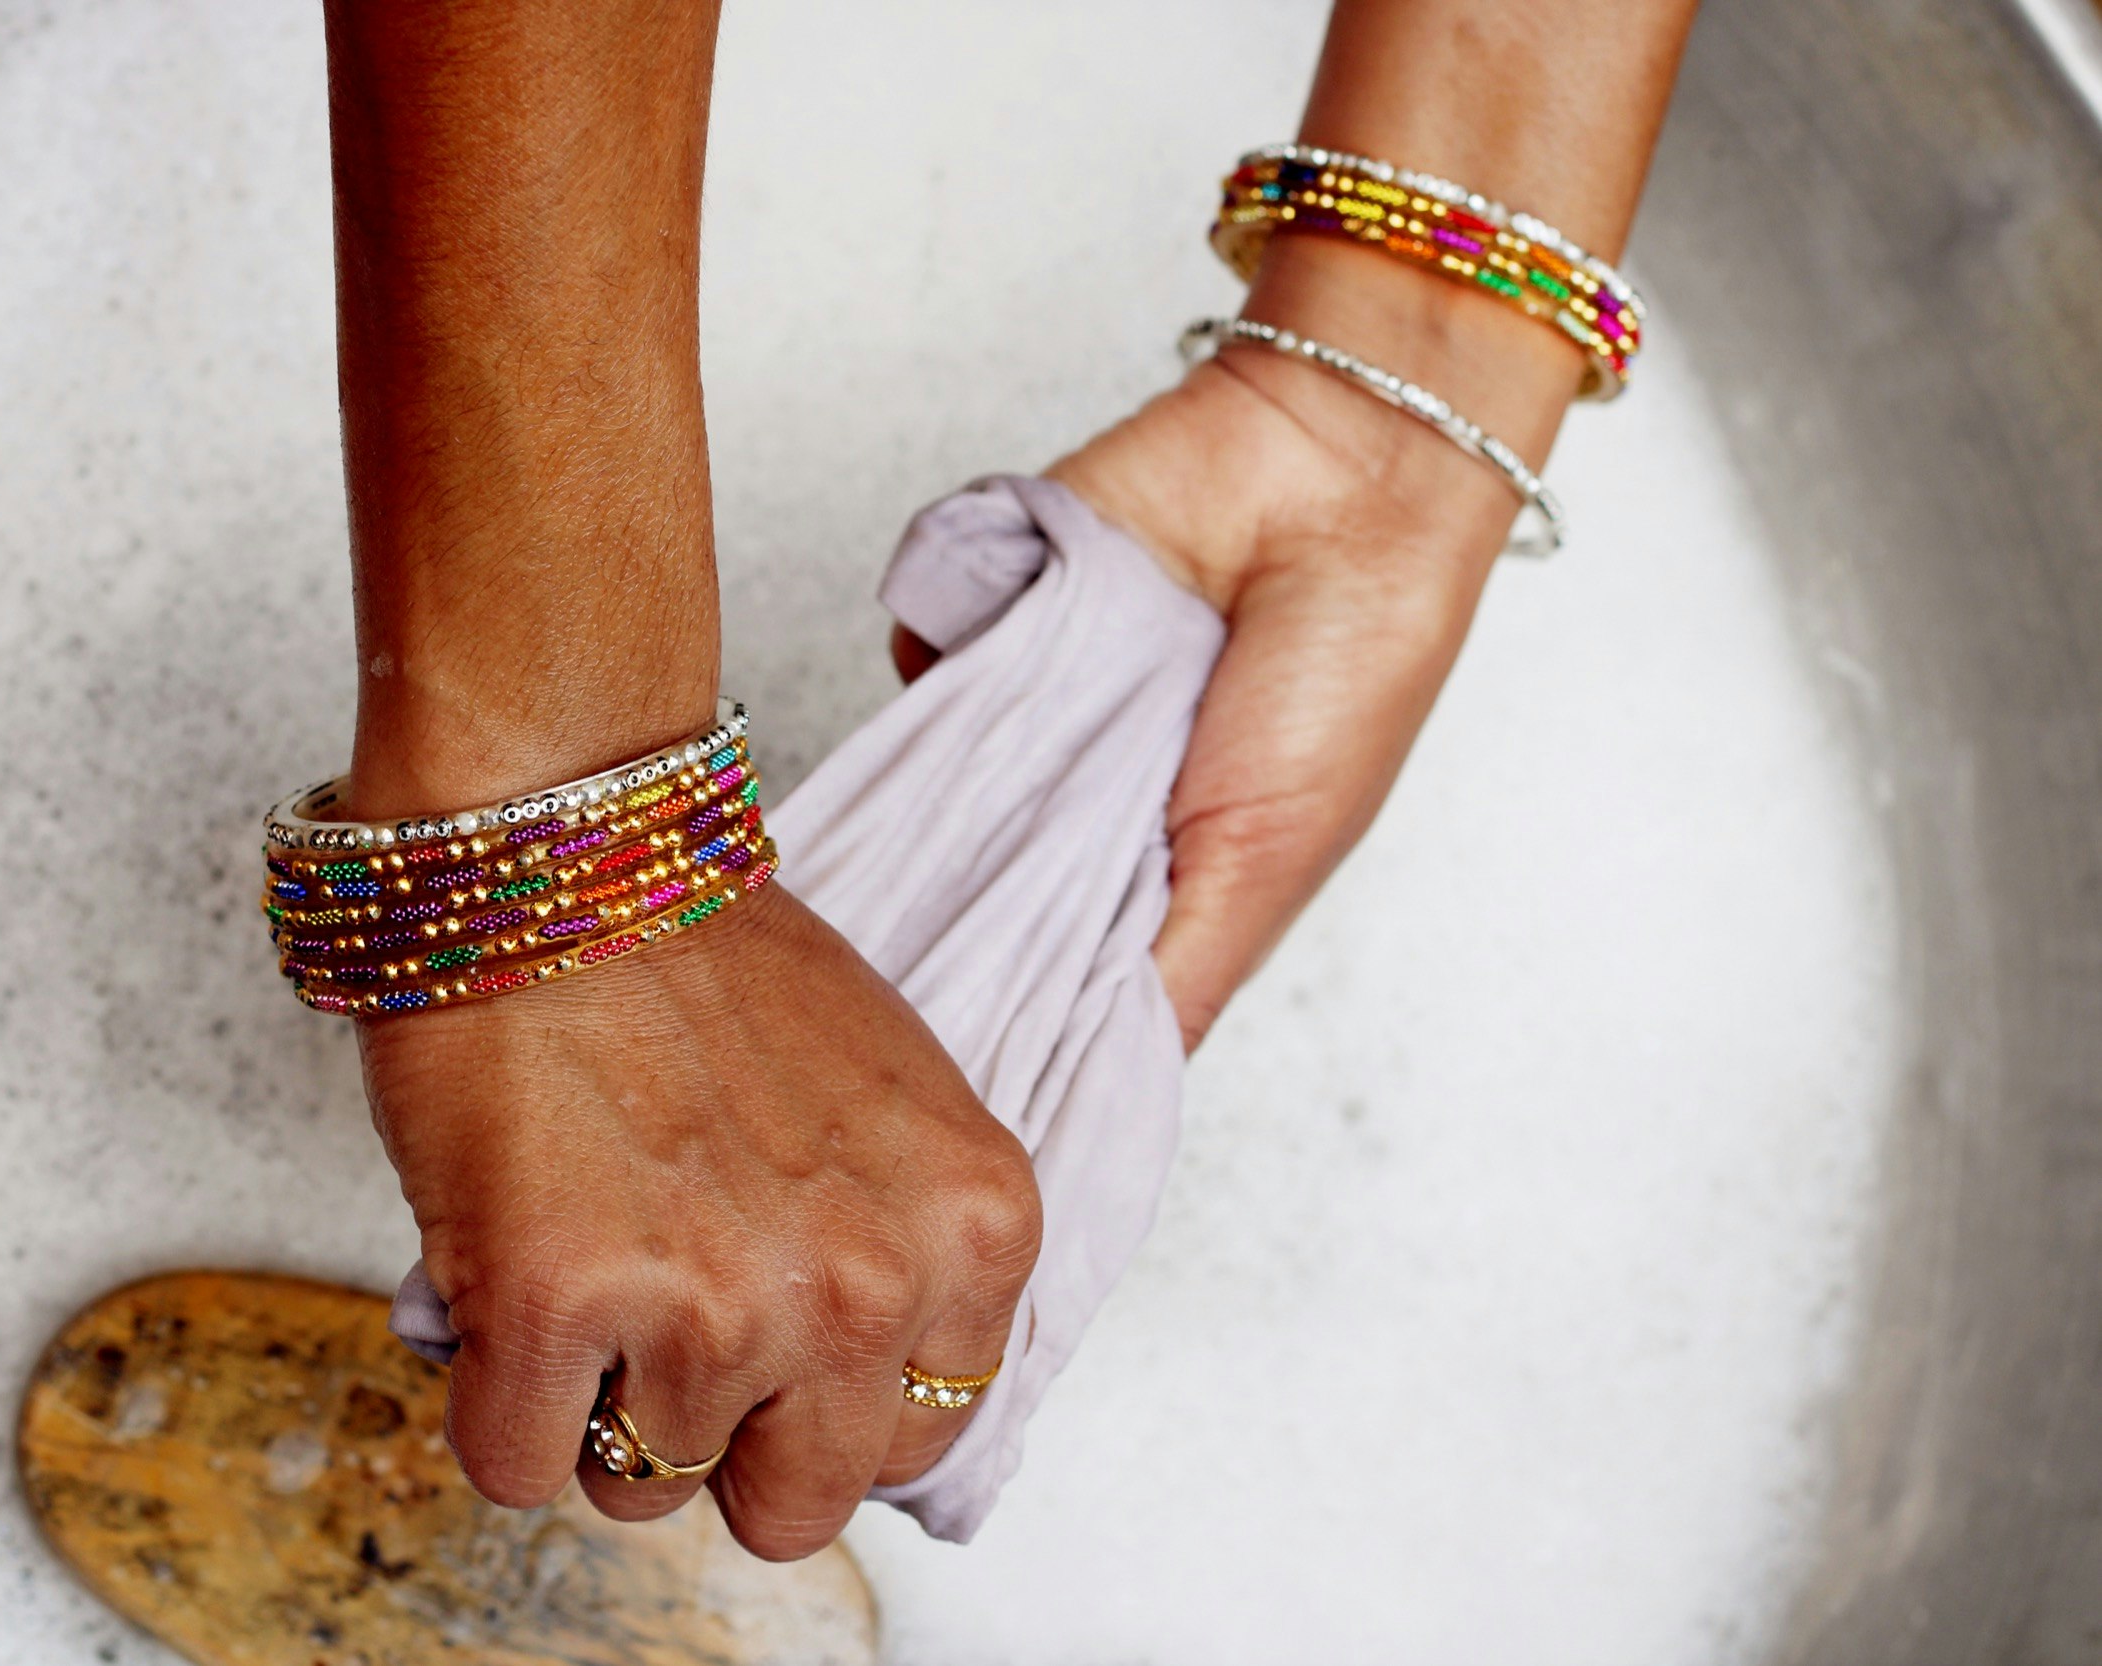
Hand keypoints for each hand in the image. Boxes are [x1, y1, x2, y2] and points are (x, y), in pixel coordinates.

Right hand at [356, 884, 1040, 1559]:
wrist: (563, 851)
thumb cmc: (705, 959)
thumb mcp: (893, 1105)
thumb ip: (905, 1251)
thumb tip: (849, 1392)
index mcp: (975, 1229)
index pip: (917, 1438)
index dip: (822, 1401)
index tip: (769, 1339)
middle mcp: (868, 1286)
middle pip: (795, 1504)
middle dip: (722, 1440)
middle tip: (667, 1330)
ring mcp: (717, 1305)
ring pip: (644, 1490)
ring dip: (596, 1403)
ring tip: (586, 1259)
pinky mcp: (561, 1304)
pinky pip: (517, 1466)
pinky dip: (493, 1400)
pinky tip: (510, 1284)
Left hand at [902, 240, 1581, 1047]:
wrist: (1333, 481)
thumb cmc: (1339, 682)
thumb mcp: (1260, 871)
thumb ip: (1170, 986)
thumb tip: (1091, 1102)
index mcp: (1147, 871)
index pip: (1036, 963)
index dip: (988, 1005)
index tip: (925, 1069)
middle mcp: (1075, 796)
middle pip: (959, 877)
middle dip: (932, 910)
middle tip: (884, 958)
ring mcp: (1025, 706)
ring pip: (926, 775)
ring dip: (934, 786)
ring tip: (946, 800)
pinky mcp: (989, 612)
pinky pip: (917, 653)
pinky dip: (938, 658)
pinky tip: (987, 658)